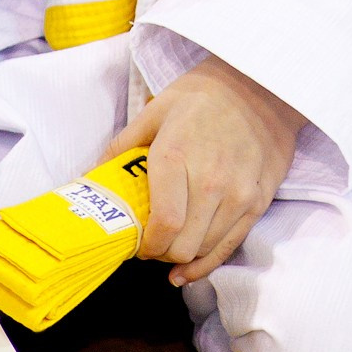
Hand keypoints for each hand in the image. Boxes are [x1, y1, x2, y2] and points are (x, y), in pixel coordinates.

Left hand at [125, 56, 303, 287]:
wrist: (261, 84)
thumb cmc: (203, 96)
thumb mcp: (156, 110)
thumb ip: (122, 147)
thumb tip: (90, 176)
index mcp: (176, 156)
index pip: (163, 225)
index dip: (146, 246)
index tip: (137, 244)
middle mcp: (211, 180)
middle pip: (183, 246)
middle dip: (161, 252)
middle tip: (153, 243)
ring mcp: (239, 193)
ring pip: (204, 249)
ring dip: (183, 255)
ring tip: (172, 244)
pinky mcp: (259, 200)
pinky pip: (231, 246)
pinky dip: (208, 263)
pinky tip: (190, 267)